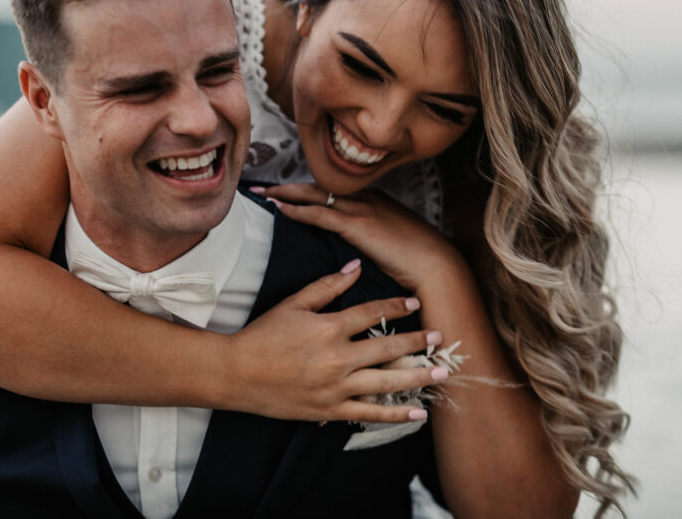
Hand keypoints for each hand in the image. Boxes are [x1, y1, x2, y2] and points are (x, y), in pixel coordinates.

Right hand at [227, 261, 445, 422]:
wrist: (237, 374)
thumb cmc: (263, 335)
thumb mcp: (293, 304)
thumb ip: (327, 286)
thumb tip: (356, 267)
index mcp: (330, 328)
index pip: (372, 313)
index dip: (396, 307)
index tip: (415, 304)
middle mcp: (338, 358)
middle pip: (389, 348)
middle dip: (418, 342)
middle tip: (440, 337)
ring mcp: (337, 387)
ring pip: (388, 383)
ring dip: (419, 377)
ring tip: (443, 372)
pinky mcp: (332, 410)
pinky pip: (370, 414)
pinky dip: (397, 415)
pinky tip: (419, 413)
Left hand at [252, 183, 468, 291]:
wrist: (437, 266)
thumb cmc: (419, 261)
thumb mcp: (394, 242)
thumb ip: (373, 237)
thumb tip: (357, 247)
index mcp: (374, 200)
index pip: (332, 191)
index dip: (307, 191)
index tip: (286, 192)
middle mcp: (366, 198)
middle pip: (318, 187)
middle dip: (289, 187)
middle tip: (262, 187)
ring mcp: (361, 209)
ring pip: (314, 195)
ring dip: (285, 193)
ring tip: (262, 194)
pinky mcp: (357, 224)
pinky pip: (319, 213)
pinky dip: (297, 209)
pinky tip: (279, 209)